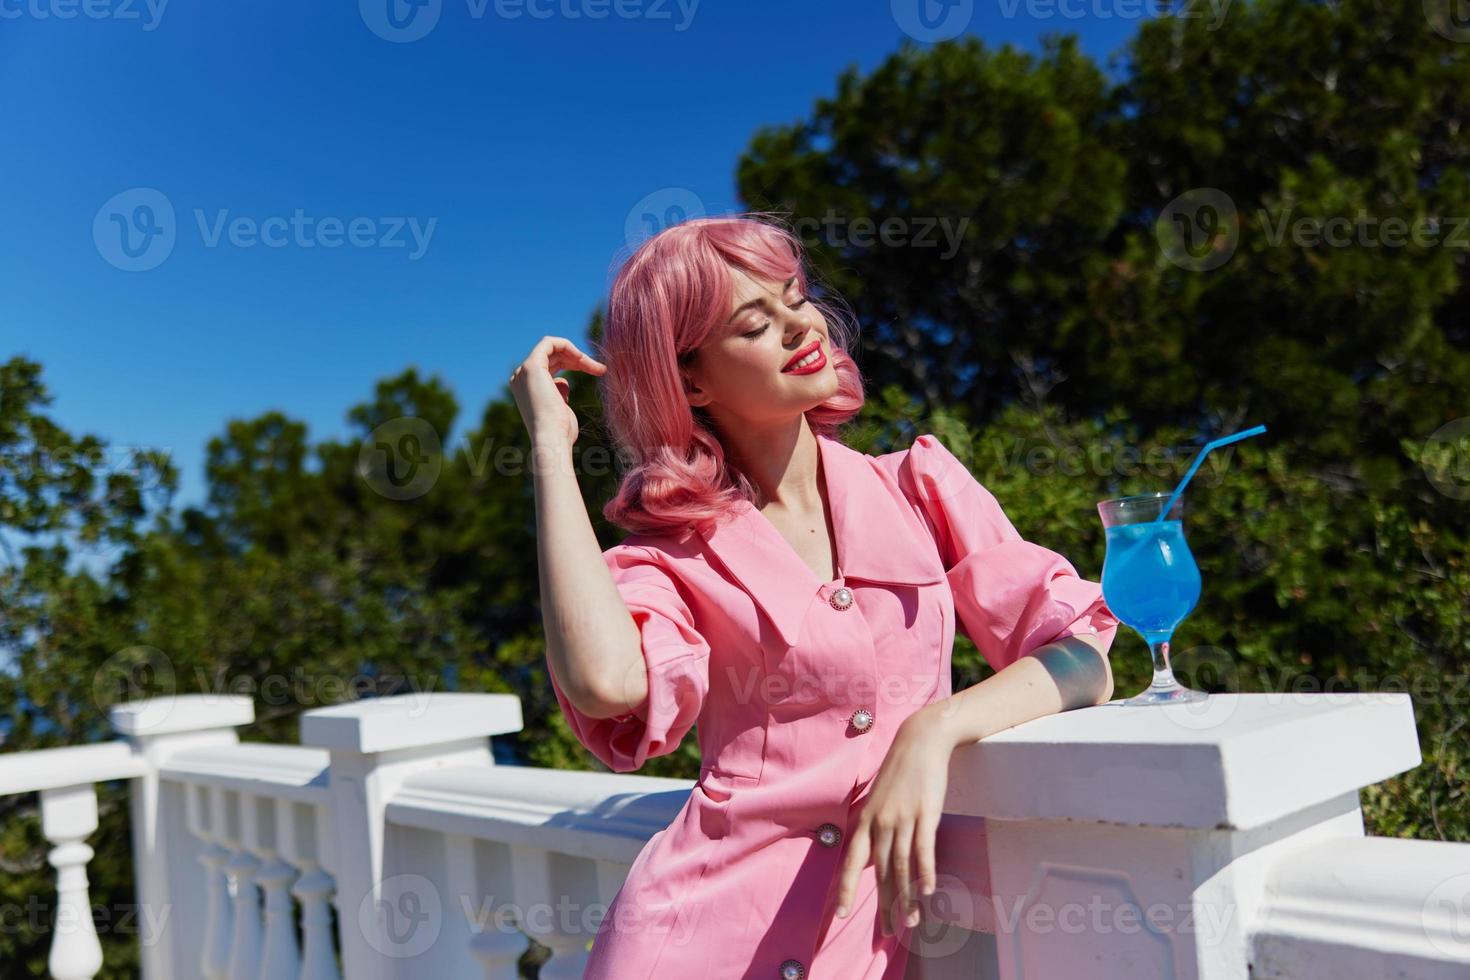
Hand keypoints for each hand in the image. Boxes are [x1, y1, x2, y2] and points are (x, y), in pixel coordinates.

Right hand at [508, 336, 606, 449]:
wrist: (553, 440)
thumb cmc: (561, 432)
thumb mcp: (561, 408)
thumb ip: (560, 393)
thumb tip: (563, 382)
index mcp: (526, 388)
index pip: (550, 366)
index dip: (573, 365)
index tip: (595, 372)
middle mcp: (520, 378)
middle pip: (554, 357)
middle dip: (579, 360)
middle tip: (601, 370)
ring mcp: (524, 371)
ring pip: (553, 349)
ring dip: (578, 355)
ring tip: (598, 368)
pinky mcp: (531, 366)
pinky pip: (550, 342)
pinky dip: (568, 346)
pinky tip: (583, 359)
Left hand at [834, 707, 954, 935]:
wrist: (920, 741)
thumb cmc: (901, 771)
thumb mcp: (879, 799)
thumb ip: (875, 826)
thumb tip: (873, 854)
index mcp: (866, 820)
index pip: (853, 861)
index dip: (847, 888)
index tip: (841, 913)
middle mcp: (880, 822)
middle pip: (881, 872)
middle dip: (885, 904)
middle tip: (889, 930)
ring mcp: (903, 818)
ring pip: (902, 867)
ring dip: (907, 897)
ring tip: (911, 921)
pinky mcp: (925, 814)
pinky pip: (923, 850)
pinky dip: (925, 872)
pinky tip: (928, 892)